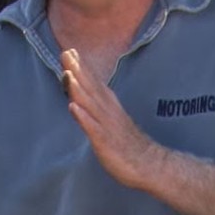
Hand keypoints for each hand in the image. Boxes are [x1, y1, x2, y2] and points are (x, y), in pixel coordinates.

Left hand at [62, 48, 161, 188]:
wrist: (149, 164)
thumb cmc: (127, 144)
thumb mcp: (112, 121)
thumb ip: (99, 108)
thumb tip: (84, 98)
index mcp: (109, 106)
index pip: (94, 83)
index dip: (82, 67)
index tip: (70, 50)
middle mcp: (108, 111)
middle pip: (91, 88)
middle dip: (77, 70)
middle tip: (65, 52)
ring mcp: (107, 125)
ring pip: (91, 104)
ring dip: (78, 88)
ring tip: (67, 73)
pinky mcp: (105, 141)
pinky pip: (93, 128)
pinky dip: (83, 117)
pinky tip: (73, 107)